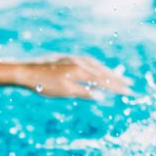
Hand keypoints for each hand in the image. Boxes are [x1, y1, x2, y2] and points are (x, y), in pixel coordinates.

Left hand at [17, 56, 131, 98]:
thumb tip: (99, 96)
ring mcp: (73, 59)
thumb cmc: (44, 84)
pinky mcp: (66, 58)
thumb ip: (83, 92)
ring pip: (95, 65)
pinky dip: (96, 67)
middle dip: (116, 78)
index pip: (103, 80)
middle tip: (129, 84)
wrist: (26, 71)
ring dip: (107, 71)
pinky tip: (95, 70)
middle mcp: (80, 62)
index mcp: (81, 71)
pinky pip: (87, 62)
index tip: (128, 92)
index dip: (116, 87)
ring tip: (117, 77)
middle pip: (102, 71)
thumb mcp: (65, 91)